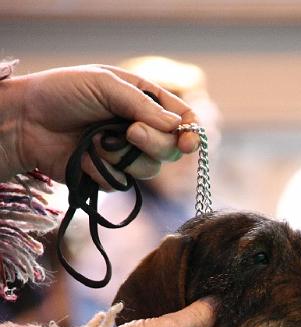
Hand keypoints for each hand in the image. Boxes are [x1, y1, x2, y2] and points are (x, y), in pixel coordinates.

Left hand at [0, 64, 198, 183]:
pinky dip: (103, 170)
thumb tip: (175, 125)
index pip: (182, 119)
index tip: (187, 142)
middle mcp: (139, 129)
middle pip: (170, 150)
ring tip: (95, 141)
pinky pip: (121, 183)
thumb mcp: (105, 85)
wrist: (26, 122)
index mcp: (144, 101)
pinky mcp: (108, 176)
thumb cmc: (63, 93)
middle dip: (154, 143)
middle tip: (130, 132)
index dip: (190, 132)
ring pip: (148, 170)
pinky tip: (84, 156)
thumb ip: (143, 105)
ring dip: (122, 157)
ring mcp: (124, 155)